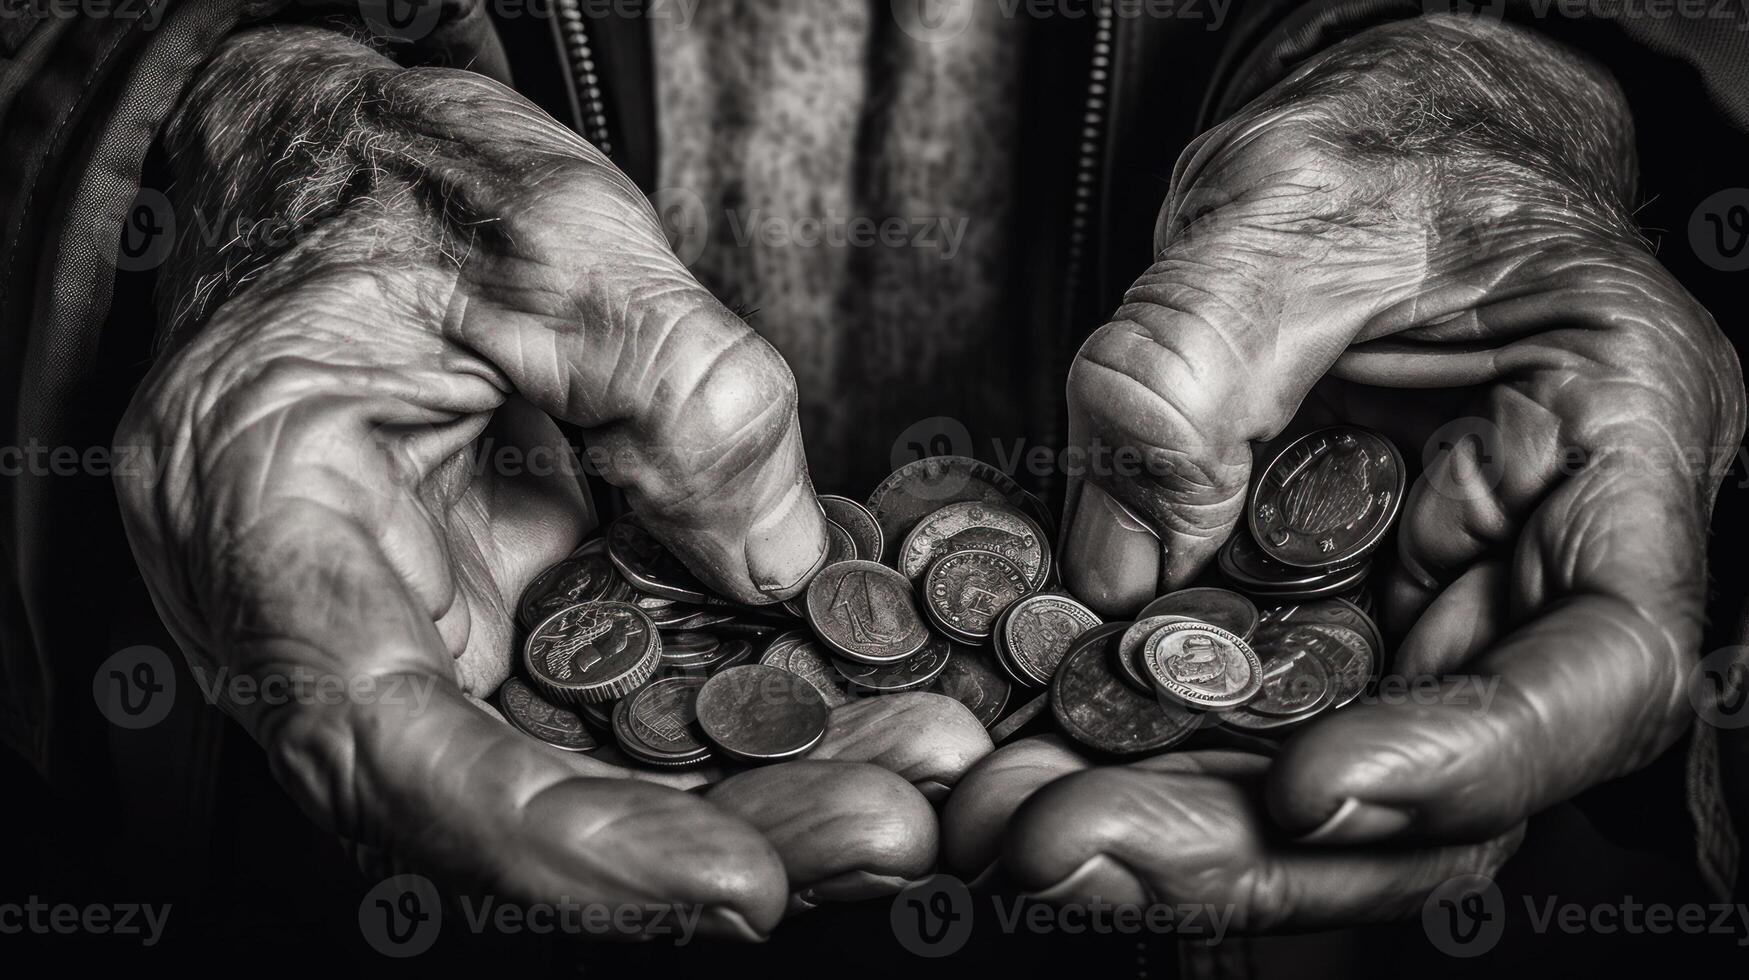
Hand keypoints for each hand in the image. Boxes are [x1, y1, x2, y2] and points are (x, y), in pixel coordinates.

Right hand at [117, 27, 989, 938]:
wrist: (331, 160)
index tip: (738, 880)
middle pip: (502, 796)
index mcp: (266, 513)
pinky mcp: (486, 615)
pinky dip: (718, 725)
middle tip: (891, 824)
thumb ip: (681, 388)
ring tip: (908, 771)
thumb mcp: (548, 232)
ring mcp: (408, 624)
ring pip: (564, 768)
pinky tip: (848, 720)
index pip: (393, 748)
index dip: (564, 843)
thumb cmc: (389, 174)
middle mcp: (324, 610)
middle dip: (706, 829)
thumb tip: (780, 565)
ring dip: (739, 791)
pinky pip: (595, 706)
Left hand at [948, 15, 1744, 928]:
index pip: (1606, 667)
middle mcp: (1524, 572)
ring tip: (1002, 820)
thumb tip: (1118, 566)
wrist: (1358, 166)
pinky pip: (1229, 729)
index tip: (1308, 784)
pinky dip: (1123, 763)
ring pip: (1318, 787)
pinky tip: (1012, 770)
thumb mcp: (1295, 205)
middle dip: (1248, 836)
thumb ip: (1201, 358)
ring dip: (1164, 825)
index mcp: (1611, 449)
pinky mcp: (1305, 634)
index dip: (1469, 756)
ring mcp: (1410, 619)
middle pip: (1435, 785)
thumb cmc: (1383, 152)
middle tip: (1062, 837)